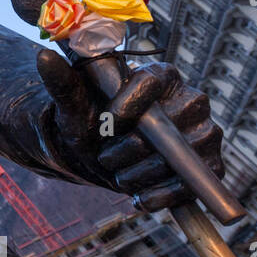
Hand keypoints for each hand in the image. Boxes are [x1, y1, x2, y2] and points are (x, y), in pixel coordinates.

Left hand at [36, 50, 224, 211]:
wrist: (105, 155)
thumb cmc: (91, 122)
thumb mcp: (73, 106)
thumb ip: (62, 83)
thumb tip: (44, 58)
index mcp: (161, 75)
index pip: (150, 82)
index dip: (127, 105)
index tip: (107, 124)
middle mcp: (191, 100)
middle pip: (165, 127)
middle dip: (129, 149)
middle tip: (105, 158)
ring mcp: (205, 133)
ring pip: (178, 159)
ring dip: (140, 174)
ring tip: (118, 177)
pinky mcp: (212, 165)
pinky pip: (193, 185)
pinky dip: (161, 196)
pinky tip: (138, 199)